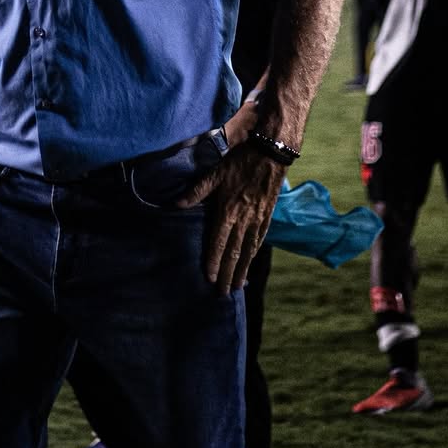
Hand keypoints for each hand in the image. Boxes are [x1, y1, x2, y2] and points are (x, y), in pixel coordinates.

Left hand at [177, 149, 283, 294]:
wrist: (271, 154)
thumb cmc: (240, 161)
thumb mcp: (215, 173)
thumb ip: (197, 191)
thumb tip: (176, 204)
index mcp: (227, 210)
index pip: (218, 242)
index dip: (214, 261)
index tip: (210, 278)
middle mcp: (243, 220)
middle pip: (234, 253)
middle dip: (228, 274)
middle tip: (223, 293)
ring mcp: (257, 219)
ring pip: (248, 250)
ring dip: (242, 269)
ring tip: (237, 285)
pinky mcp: (267, 216)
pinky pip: (260, 240)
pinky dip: (254, 254)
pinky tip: (251, 263)